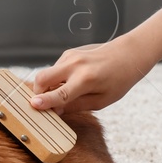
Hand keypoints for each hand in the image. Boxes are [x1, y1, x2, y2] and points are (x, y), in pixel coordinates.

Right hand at [30, 39, 148, 113]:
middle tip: (42, 104)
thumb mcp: (102, 100)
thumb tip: (55, 110)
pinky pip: (55, 69)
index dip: (45, 101)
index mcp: (86, 79)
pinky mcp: (69, 53)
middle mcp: (75, 65)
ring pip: (47, 73)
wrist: (128, 54)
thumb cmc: (118, 81)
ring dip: (48, 86)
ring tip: (66, 93)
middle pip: (42, 78)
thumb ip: (77, 105)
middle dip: (37, 93)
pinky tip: (73, 82)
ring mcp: (71, 56)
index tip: (33, 105)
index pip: (61, 93)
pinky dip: (57, 79)